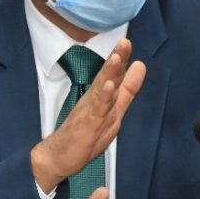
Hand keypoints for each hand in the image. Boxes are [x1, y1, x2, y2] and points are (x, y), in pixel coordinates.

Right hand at [31, 39, 144, 190]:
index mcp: (103, 96)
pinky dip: (102, 98)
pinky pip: (96, 110)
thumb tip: (140, 66)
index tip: (127, 42)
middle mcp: (95, 100)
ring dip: (109, 73)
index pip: (114, 73)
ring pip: (102, 90)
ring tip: (117, 57)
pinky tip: (108, 87)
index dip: (121, 58)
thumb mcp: (114, 110)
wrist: (59, 156)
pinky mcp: (87, 125)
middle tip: (124, 42)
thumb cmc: (86, 134)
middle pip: (107, 76)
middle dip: (116, 59)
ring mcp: (90, 112)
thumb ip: (128, 89)